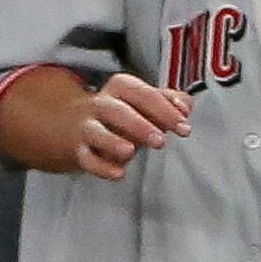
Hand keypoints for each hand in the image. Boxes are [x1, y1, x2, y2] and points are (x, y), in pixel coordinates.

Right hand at [73, 74, 190, 178]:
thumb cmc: (119, 113)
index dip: (164, 108)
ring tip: (130, 151)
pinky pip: (88, 159)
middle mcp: (100, 104)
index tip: (183, 125)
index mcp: (120, 88)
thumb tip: (186, 105)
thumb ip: (169, 101)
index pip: (142, 93)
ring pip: (97, 132)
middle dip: (140, 125)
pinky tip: (118, 173)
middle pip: (118, 110)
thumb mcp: (144, 102)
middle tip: (160, 140)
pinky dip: (102, 167)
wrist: (75, 125)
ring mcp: (87, 127)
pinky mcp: (79, 151)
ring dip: (113, 141)